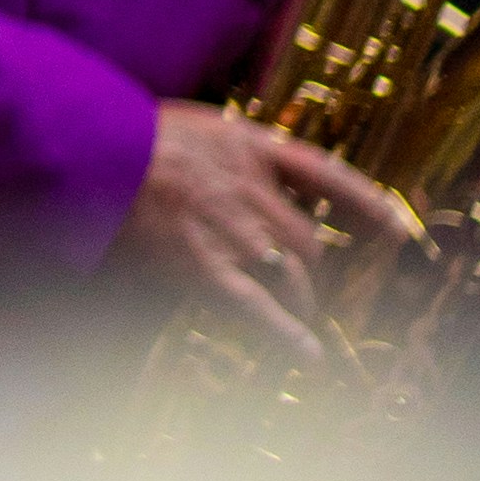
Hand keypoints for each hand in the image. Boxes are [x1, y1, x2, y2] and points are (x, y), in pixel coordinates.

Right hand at [115, 95, 411, 355]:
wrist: (85, 146)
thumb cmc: (121, 132)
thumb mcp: (186, 124)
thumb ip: (220, 150)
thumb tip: (235, 172)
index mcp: (251, 147)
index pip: (326, 176)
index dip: (366, 205)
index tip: (394, 230)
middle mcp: (254, 191)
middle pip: (308, 241)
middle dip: (312, 271)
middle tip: (304, 291)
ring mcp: (232, 230)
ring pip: (292, 275)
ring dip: (301, 302)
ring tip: (300, 322)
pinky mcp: (201, 265)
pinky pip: (255, 306)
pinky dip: (284, 334)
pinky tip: (306, 357)